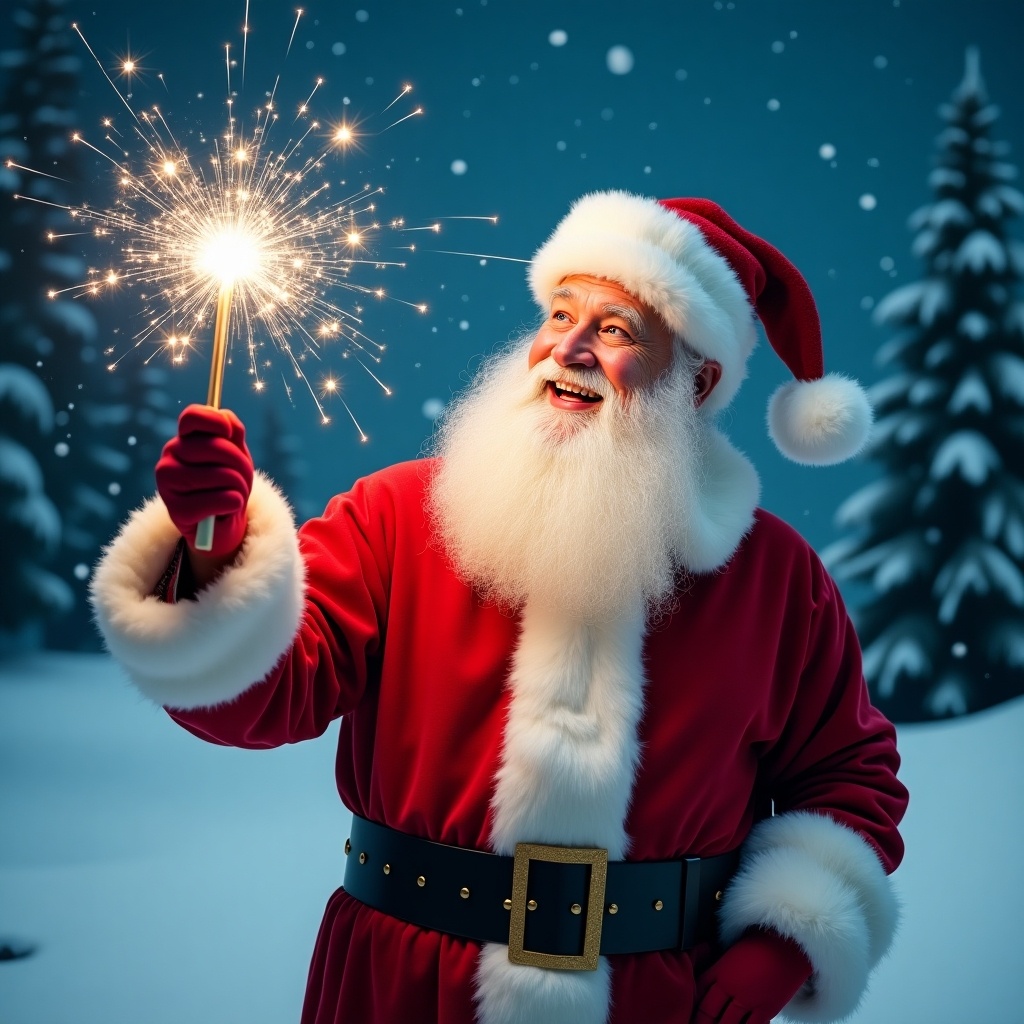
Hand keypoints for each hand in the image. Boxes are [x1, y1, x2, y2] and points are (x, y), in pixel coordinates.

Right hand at [155, 405, 253, 561]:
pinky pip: (220, 500)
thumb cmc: (228, 483)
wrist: (220, 523)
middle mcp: (169, 457)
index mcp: (184, 440)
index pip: (192, 417)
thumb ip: (233, 433)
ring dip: (240, 487)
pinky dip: (234, 504)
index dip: (214, 420)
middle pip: (215, 447)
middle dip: (240, 464)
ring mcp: (168, 483)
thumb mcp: (236, 455)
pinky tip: (228, 508)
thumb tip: (227, 420)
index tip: (229, 433)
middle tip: (242, 478)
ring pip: (222, 475)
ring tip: (235, 494)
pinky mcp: (176, 510)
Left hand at [693, 928, 812, 1023]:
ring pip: (727, 1023)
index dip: (694, 1002)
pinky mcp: (766, 1009)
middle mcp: (731, 987)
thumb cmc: (762, 942)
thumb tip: (712, 979)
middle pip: (708, 1011)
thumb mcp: (734, 951)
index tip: (690, 1010)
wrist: (789, 944)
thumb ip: (721, 967)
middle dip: (702, 1021)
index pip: (698, 990)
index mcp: (720, 970)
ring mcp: (748, 999)